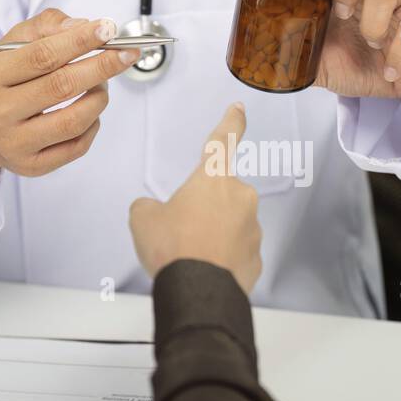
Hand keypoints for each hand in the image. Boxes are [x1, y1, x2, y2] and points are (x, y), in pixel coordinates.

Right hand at [0, 8, 136, 236]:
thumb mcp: (6, 47)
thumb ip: (43, 28)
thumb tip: (82, 26)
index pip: (42, 55)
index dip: (79, 41)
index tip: (108, 29)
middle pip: (62, 86)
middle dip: (102, 67)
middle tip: (126, 53)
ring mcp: (14, 144)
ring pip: (73, 120)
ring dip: (99, 96)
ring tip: (102, 82)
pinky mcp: (31, 166)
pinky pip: (76, 147)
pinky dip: (93, 124)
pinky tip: (90, 110)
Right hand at [128, 103, 262, 292]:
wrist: (196, 291)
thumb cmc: (173, 248)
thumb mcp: (143, 219)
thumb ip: (149, 207)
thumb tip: (154, 212)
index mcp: (213, 179)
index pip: (223, 141)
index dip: (231, 122)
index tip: (239, 109)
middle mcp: (240, 198)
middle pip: (221, 196)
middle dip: (205, 211)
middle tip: (183, 233)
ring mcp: (252, 230)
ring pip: (231, 226)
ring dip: (214, 236)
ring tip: (191, 256)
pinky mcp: (256, 259)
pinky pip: (237, 253)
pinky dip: (222, 260)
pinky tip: (205, 271)